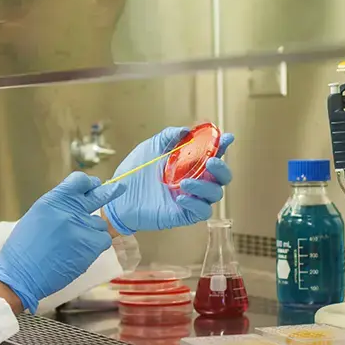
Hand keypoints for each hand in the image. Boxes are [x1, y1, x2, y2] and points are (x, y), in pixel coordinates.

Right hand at [0, 172, 125, 313]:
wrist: (21, 275)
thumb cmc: (24, 249)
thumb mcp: (37, 217)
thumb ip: (58, 208)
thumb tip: (77, 204)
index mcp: (53, 200)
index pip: (79, 181)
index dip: (89, 184)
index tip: (94, 186)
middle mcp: (69, 210)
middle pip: (98, 195)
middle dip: (109, 192)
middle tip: (119, 189)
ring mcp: (82, 227)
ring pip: (100, 224)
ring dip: (93, 231)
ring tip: (76, 244)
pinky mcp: (91, 245)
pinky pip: (104, 240)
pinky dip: (97, 246)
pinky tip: (83, 252)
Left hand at [103, 127, 233, 234]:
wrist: (118, 196)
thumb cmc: (134, 172)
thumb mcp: (150, 148)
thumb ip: (168, 136)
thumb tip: (186, 130)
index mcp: (190, 163)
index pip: (213, 154)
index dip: (223, 146)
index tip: (227, 138)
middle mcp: (195, 180)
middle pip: (222, 177)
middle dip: (221, 169)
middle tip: (210, 162)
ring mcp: (191, 198)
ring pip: (215, 194)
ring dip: (204, 187)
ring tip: (184, 182)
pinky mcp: (184, 214)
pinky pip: (202, 212)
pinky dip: (196, 204)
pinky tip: (180, 197)